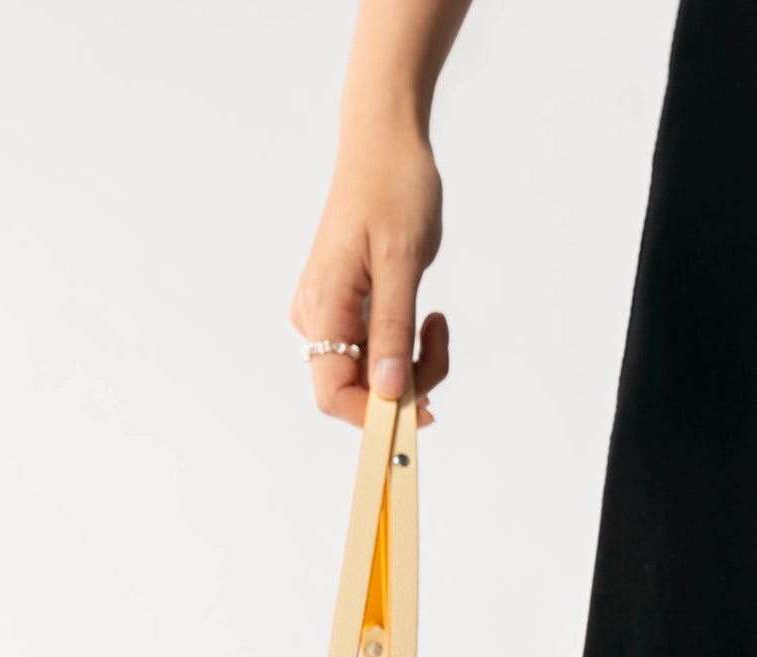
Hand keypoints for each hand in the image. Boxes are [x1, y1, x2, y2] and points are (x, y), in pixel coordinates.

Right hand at [291, 126, 449, 426]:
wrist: (384, 141)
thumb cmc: (392, 186)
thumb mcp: (402, 260)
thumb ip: (394, 331)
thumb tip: (390, 393)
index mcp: (323, 306)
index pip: (334, 394)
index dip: (375, 415)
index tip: (423, 412)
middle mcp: (317, 317)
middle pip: (356, 388)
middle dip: (404, 382)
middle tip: (439, 340)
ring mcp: (330, 313)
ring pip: (370, 372)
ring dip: (411, 363)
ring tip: (435, 320)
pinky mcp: (347, 308)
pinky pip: (375, 349)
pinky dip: (405, 344)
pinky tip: (422, 313)